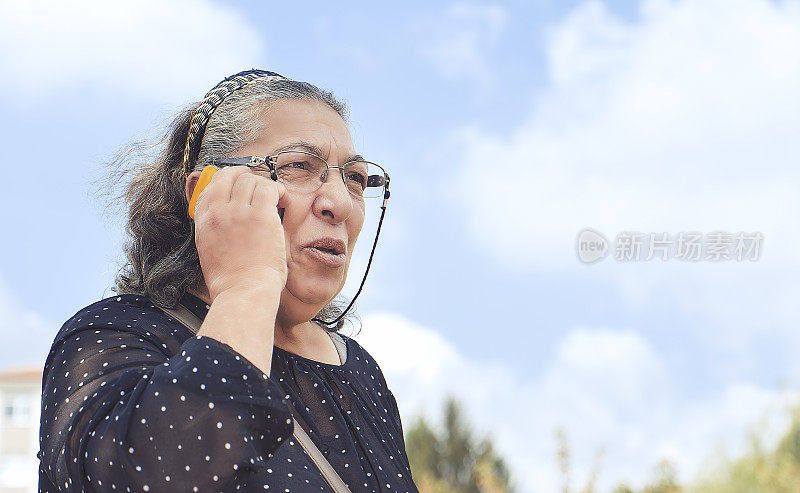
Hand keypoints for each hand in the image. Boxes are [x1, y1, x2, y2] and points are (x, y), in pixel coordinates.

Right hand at [192, 166, 287, 302]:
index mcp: (204, 221)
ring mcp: (239, 212)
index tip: (239, 183)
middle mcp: (218, 212)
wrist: (243, 291)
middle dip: (247, 178)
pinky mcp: (261, 216)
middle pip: (230, 177)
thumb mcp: (211, 250)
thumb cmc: (232, 280)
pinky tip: (283, 200)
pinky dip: (279, 190)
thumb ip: (217, 230)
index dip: (227, 179)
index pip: (211, 186)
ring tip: (275, 198)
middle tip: (260, 186)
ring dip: (265, 185)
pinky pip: (270, 188)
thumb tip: (230, 220)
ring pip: (251, 180)